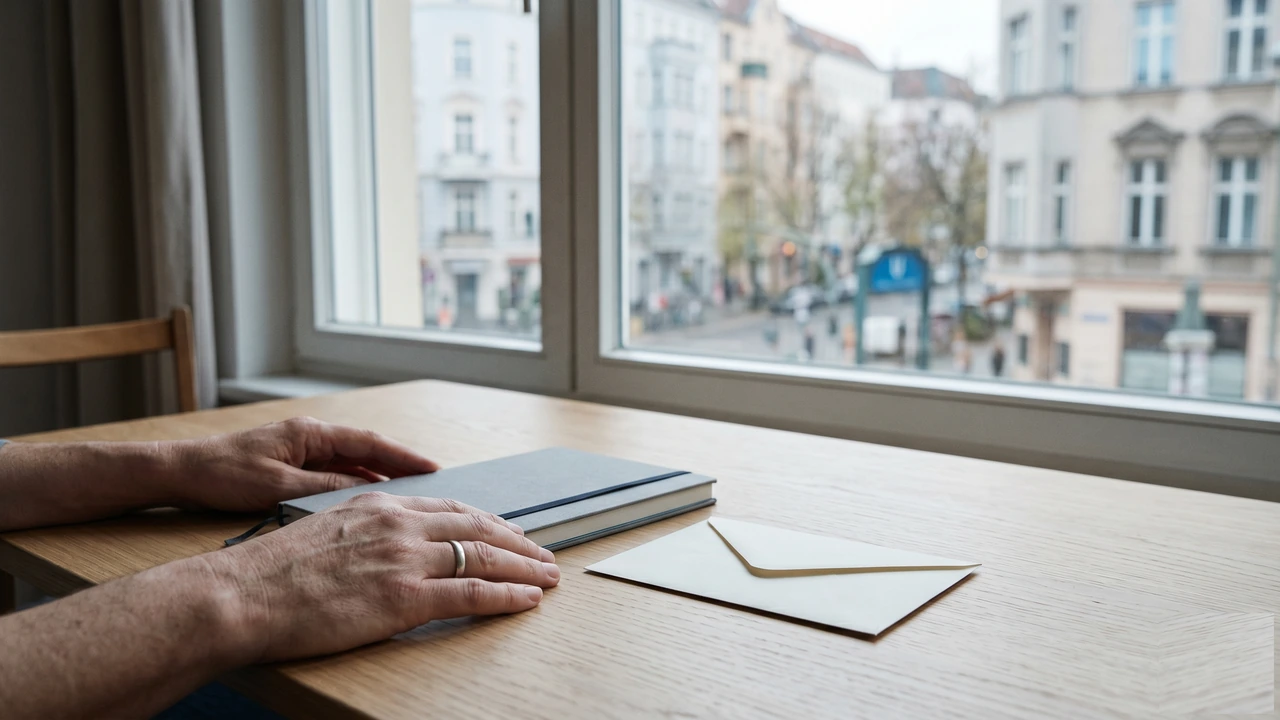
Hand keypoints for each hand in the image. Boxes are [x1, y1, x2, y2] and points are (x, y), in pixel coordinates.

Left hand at [168, 417, 438, 512]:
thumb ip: (325, 488)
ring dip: (380, 475)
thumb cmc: (224, 476)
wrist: (181, 472)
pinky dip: (357, 483)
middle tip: (434, 482)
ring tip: (411, 494)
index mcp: (310, 433)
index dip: (404, 457)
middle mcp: (311, 436)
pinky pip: (336, 471)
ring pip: (352, 461)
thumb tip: (369, 491)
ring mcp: (302, 448)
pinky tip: (370, 500)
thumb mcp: (278, 486)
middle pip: (366, 449)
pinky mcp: (292, 463)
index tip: (434, 469)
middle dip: (400, 465)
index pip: (369, 443)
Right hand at [203, 492, 558, 662]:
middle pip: (477, 528)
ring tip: (548, 577)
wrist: (241, 594)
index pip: (451, 509)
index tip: (509, 532)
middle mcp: (398, 525)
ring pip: (483, 558)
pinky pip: (472, 595)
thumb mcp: (323, 532)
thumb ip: (363, 534)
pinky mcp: (404, 597)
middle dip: (518, 542)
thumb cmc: (270, 574)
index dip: (487, 522)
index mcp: (379, 507)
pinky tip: (528, 599)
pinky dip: (507, 596)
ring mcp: (404, 560)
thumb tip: (383, 548)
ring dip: (524, 568)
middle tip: (544, 554)